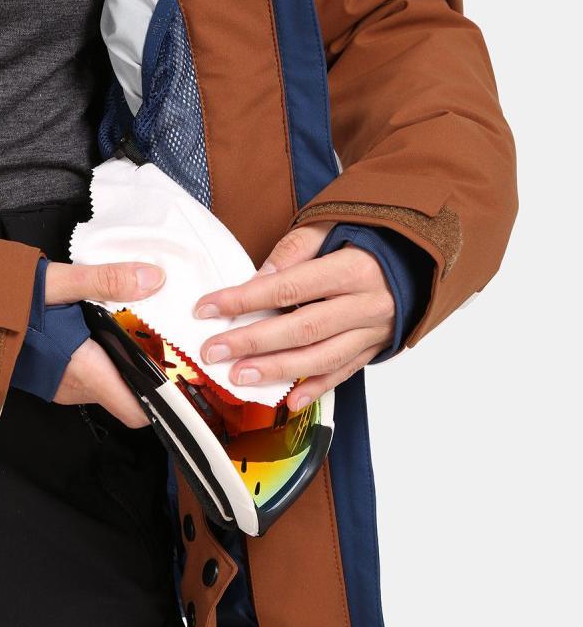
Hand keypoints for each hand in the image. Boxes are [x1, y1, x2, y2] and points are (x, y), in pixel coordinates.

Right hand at [45, 260, 165, 426]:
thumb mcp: (55, 283)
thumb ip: (106, 281)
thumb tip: (153, 278)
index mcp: (83, 370)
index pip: (136, 412)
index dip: (164, 401)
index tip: (185, 379)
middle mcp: (74, 387)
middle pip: (128, 393)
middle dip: (149, 369)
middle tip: (164, 334)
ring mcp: (61, 385)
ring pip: (109, 383)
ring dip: (126, 360)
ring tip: (137, 324)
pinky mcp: (52, 375)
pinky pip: (90, 374)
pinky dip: (105, 356)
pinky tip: (105, 325)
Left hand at [194, 223, 394, 410]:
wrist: (418, 256)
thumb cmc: (369, 236)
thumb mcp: (331, 225)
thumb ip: (293, 251)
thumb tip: (257, 280)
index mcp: (353, 268)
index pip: (288, 288)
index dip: (244, 300)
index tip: (208, 308)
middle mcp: (366, 304)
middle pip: (302, 328)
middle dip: (253, 342)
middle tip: (214, 351)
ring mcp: (373, 331)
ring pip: (322, 358)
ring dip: (278, 371)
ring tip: (239, 377)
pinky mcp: (375, 348)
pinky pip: (344, 373)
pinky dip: (317, 389)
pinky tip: (289, 401)